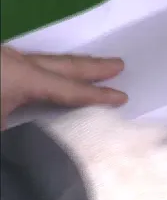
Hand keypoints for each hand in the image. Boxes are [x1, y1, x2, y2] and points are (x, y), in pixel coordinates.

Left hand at [0, 45, 127, 128]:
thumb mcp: (4, 131)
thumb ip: (32, 133)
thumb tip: (53, 139)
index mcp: (22, 76)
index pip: (69, 89)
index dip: (98, 95)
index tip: (123, 97)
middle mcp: (15, 62)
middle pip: (62, 64)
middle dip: (92, 66)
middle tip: (119, 64)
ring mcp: (4, 61)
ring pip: (44, 60)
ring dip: (70, 65)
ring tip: (90, 66)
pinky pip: (28, 64)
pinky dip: (48, 68)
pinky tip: (51, 72)